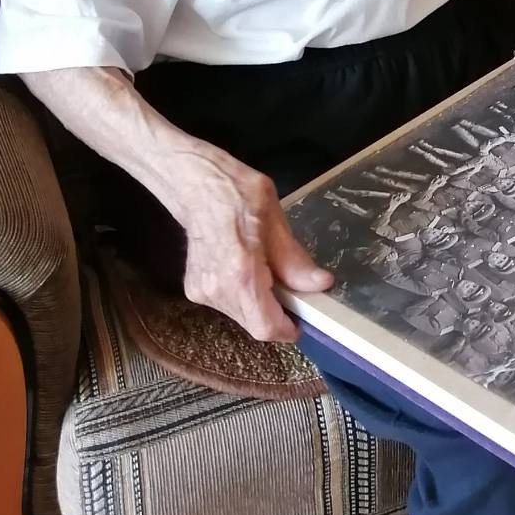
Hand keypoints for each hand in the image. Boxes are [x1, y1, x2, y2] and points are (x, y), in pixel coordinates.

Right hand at [177, 144, 333, 341]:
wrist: (195, 184)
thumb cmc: (237, 193)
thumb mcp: (275, 218)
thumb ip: (294, 259)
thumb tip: (321, 284)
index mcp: (241, 271)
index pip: (265, 326)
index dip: (287, 330)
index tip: (303, 322)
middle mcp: (217, 288)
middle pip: (255, 324)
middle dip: (276, 313)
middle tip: (290, 289)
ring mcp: (202, 291)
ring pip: (242, 317)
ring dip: (260, 304)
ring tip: (265, 271)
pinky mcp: (193, 290)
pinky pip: (228, 306)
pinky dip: (243, 297)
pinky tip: (246, 270)